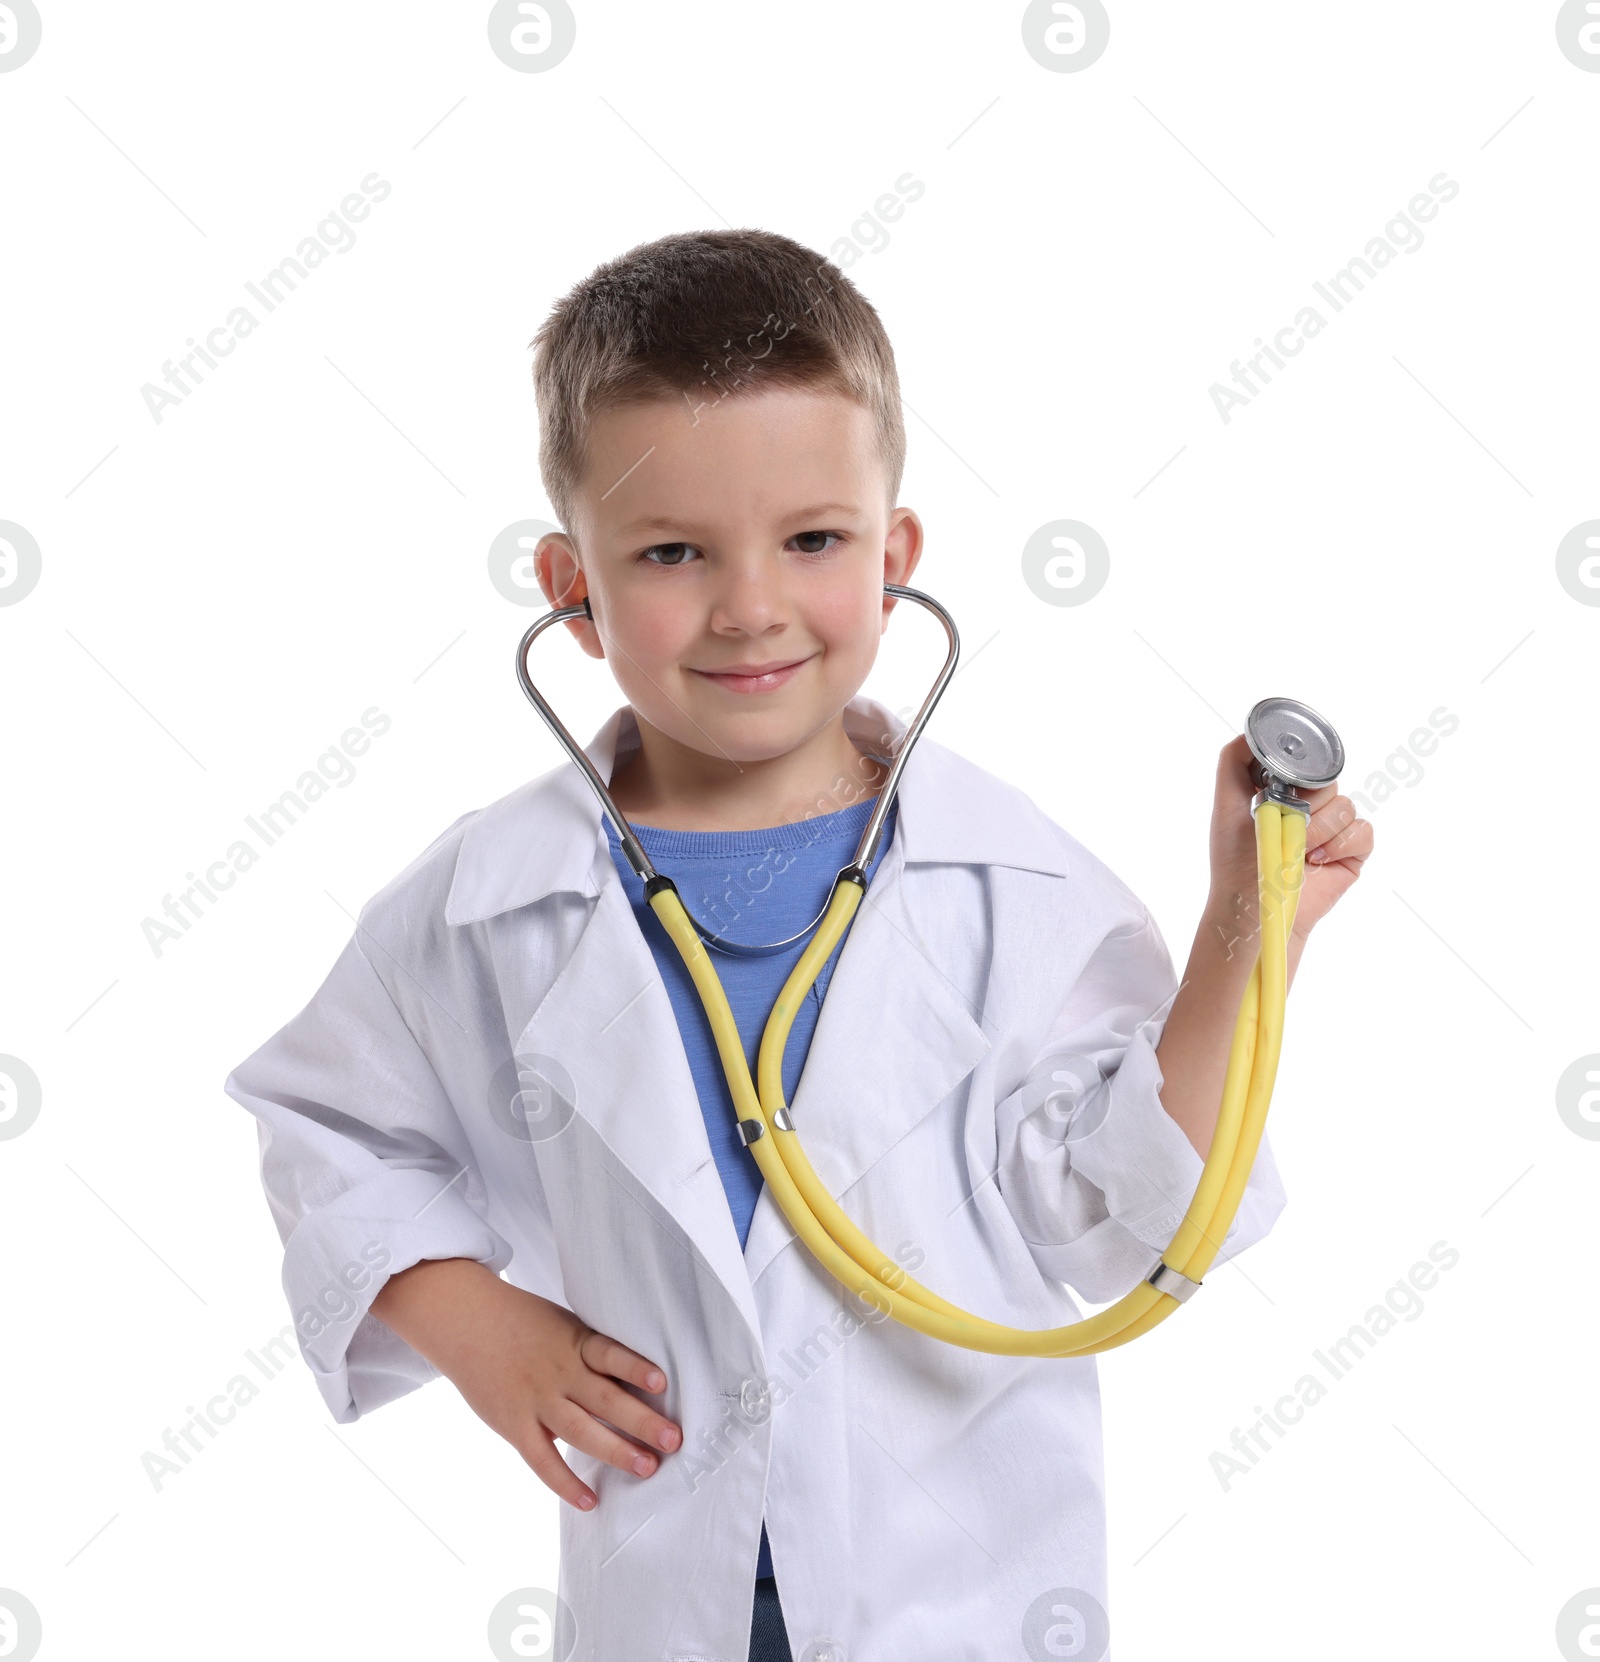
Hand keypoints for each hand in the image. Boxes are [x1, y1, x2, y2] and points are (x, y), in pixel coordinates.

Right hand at [370, 1257, 680, 1511]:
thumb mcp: (564, 1325)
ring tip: (648, 1467)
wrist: (466, 1321)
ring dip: (616, 1451)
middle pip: (605, 1399)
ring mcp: (536, 1400)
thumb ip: (592, 1352)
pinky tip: (590, 1500)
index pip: (610, 1354)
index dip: (635, 1367)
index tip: (662, 1382)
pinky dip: (566, 1483)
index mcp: (576, 1342)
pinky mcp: (514, 1424)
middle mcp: (559, 1372)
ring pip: (581, 1431)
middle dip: (641, 1421)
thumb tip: (634, 1381)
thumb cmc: (524, 1322)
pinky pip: (543, 1460)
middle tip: (673, 1439)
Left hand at [1206, 733, 1373, 957]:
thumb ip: (1233, 765)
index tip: (1283, 786)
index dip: (1299, 769)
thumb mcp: (1227, 807)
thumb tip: (1249, 731)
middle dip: (1304, 805)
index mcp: (1284, 792)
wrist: (1256, 911)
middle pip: (1327, 780)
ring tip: (1298, 852)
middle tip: (1286, 827)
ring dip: (1318, 830)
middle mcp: (1311, 806)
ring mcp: (1333, 829)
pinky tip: (1316, 862)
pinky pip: (1362, 831)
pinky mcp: (1352, 852)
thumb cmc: (1237, 864)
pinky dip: (1339, 846)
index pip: (1306, 762)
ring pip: (1345, 805)